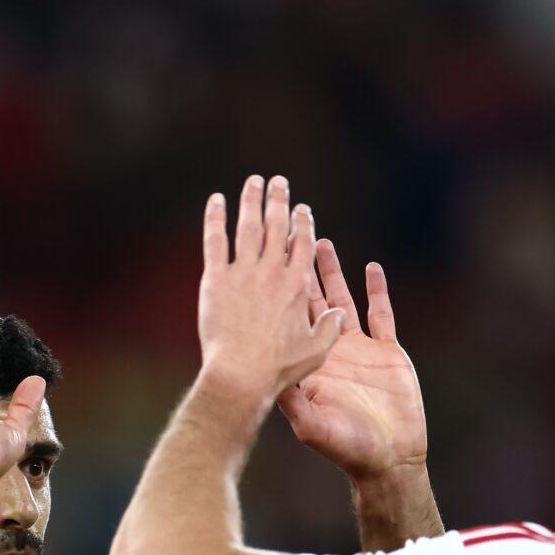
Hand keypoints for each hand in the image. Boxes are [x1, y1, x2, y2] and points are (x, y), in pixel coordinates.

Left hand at [198, 175, 344, 398]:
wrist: (241, 373)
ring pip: (248, 226)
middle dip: (279, 200)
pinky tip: (216, 201)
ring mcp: (243, 273)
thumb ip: (329, 329)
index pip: (301, 244)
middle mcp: (271, 272)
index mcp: (296, 286)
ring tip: (254, 181)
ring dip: (251, 200)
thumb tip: (339, 313)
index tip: (302, 209)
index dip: (302, 223)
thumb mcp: (315, 351)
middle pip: (276, 226)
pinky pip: (215, 241)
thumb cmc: (279, 367)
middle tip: (278, 182)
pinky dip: (215, 218)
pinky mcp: (216, 279)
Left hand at [277, 240, 427, 479]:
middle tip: (285, 238)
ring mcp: (360, 348)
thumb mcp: (312, 424)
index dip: (278, 291)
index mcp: (310, 363)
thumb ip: (293, 401)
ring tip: (321, 242)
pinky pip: (381, 312)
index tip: (264, 262)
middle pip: (311, 301)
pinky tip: (371, 267)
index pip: (289, 318)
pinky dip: (377, 290)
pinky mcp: (387, 350)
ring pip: (343, 299)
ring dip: (333, 272)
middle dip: (299, 270)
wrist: (388, 459)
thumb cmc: (347, 447)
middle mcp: (331, 351)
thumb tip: (267, 382)